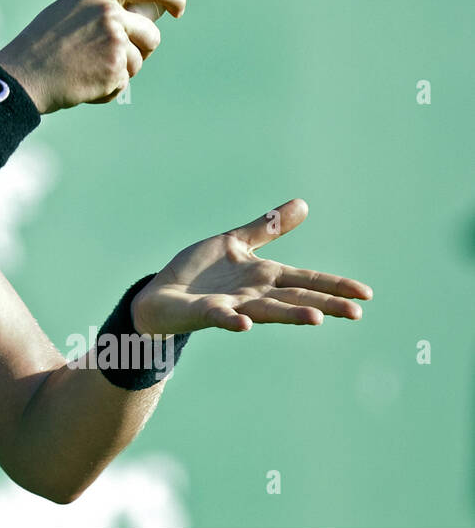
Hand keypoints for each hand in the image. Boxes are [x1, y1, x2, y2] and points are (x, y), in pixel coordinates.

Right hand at [0, 0, 185, 114]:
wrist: (23, 75)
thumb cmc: (40, 46)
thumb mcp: (67, 12)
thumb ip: (99, 10)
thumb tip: (132, 18)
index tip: (178, 7)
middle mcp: (110, 12)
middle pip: (151, 34)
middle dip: (141, 50)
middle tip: (115, 61)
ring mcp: (115, 40)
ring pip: (138, 61)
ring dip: (119, 72)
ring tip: (86, 72)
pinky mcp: (115, 68)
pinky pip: (124, 82)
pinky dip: (107, 89)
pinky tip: (83, 85)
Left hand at [130, 199, 371, 334]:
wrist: (161, 292)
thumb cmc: (199, 271)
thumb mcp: (235, 242)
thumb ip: (268, 228)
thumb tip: (303, 204)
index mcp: (264, 275)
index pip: (306, 280)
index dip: (334, 285)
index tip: (365, 294)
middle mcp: (254, 293)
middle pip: (295, 297)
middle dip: (325, 304)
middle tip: (356, 313)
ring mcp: (232, 304)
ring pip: (266, 310)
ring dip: (290, 314)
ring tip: (315, 318)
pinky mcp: (206, 312)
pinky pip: (221, 317)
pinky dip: (233, 320)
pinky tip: (245, 324)